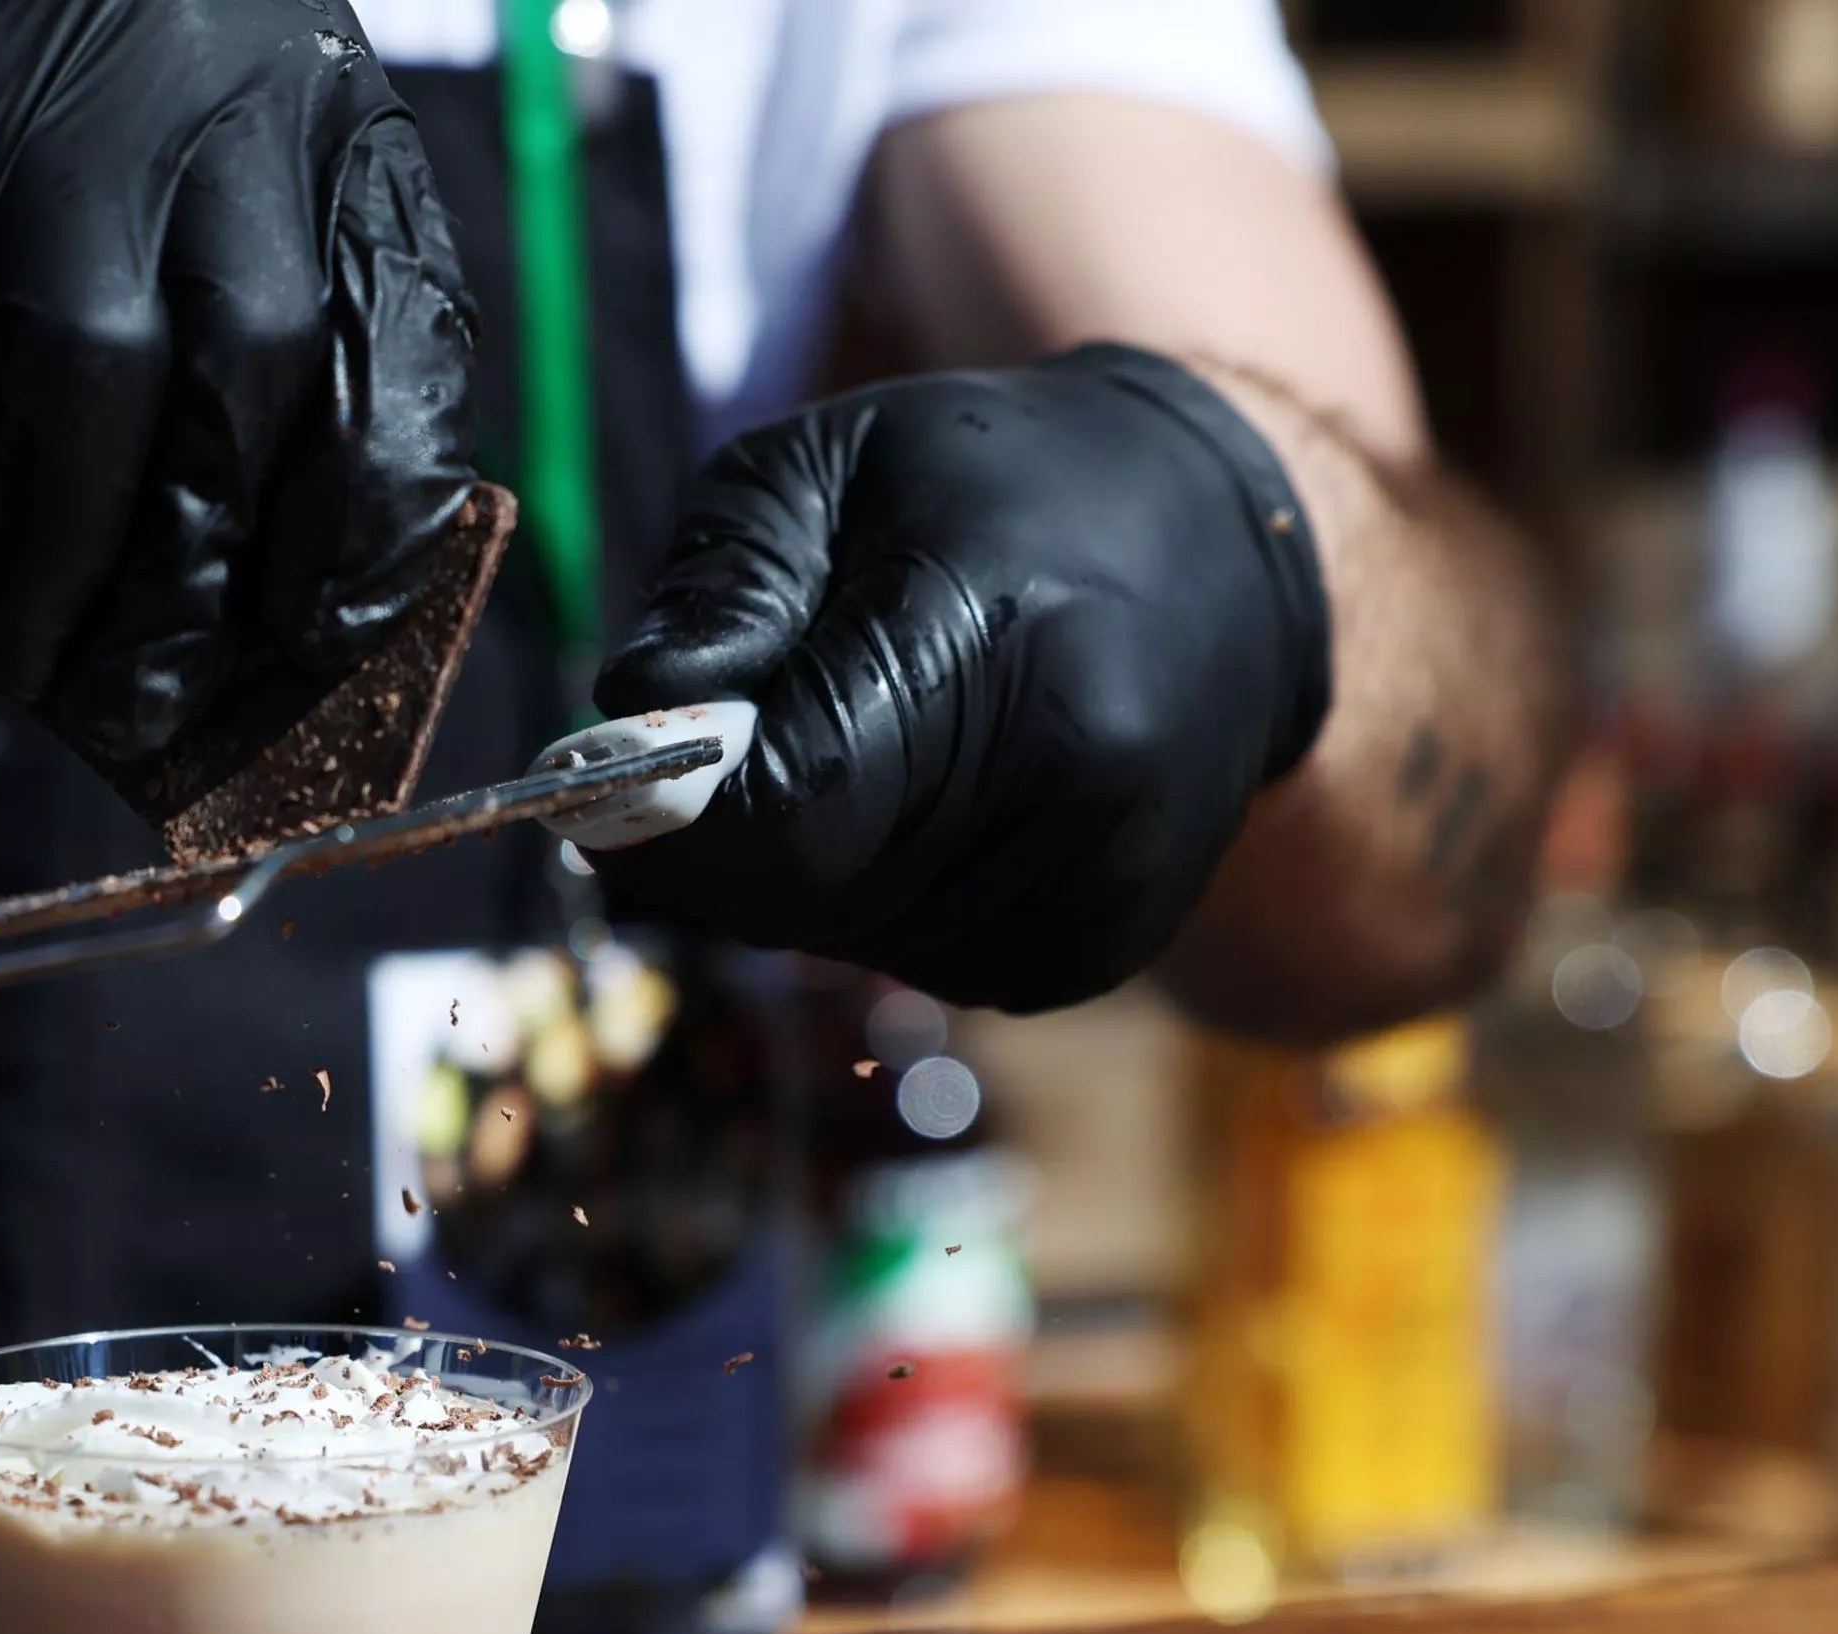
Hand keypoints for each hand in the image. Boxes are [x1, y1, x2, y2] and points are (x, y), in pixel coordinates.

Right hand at [0, 0, 476, 816]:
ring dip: (62, 577)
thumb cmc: (13, 257)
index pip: (398, 316)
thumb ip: (254, 424)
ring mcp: (12, 116)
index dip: (378, 503)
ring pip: (88, 372)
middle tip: (148, 702)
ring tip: (29, 667)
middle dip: (201, 563)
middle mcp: (181, 75)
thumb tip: (279, 658)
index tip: (322, 636)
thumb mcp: (172, 283)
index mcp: (303, 107)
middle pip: (252, 344)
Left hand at [585, 345, 1330, 1012]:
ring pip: (847, 946)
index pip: (780, 812)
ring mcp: (1100, 887)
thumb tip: (634, 706)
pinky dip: (882, 904)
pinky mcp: (1103, 951)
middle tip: (725, 749)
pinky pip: (919, 968)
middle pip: (798, 898)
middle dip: (725, 844)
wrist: (1226, 549)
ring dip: (806, 876)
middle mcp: (1071, 788)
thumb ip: (721, 579)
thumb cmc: (994, 486)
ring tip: (861, 747)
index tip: (612, 782)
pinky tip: (931, 802)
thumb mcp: (829, 462)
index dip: (664, 822)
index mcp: (996, 645)